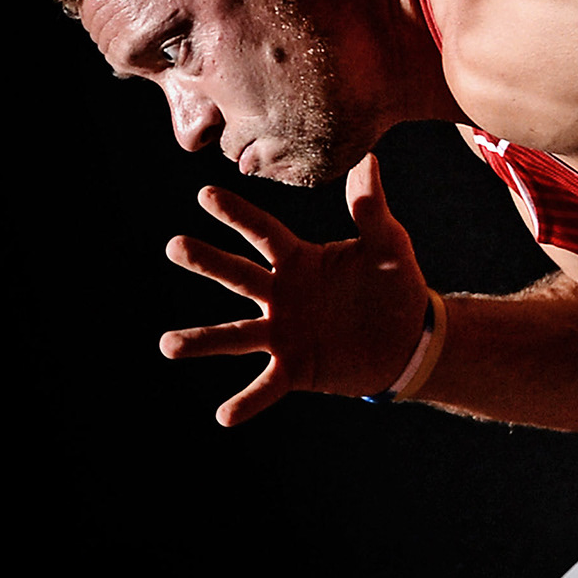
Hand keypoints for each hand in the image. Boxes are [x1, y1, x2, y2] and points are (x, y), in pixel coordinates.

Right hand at [156, 155, 432, 425]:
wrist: (410, 338)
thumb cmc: (393, 285)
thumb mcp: (389, 245)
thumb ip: (373, 210)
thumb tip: (368, 161)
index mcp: (298, 259)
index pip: (262, 232)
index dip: (237, 214)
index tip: (205, 194)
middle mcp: (281, 294)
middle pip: (237, 274)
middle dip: (206, 261)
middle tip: (175, 246)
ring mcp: (284, 332)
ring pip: (236, 335)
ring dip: (202, 340)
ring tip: (167, 345)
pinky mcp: (296, 367)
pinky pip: (266, 385)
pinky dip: (247, 401)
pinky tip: (223, 416)